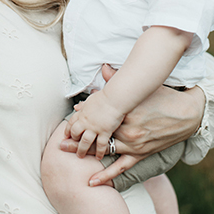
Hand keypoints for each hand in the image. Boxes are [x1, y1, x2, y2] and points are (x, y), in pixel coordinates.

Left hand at [61, 64, 204, 184]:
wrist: (187, 114)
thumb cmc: (163, 97)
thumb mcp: (141, 88)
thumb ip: (119, 80)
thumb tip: (104, 68)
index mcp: (126, 111)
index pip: (101, 114)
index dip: (86, 115)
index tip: (73, 115)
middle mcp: (128, 129)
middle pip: (99, 133)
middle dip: (79, 135)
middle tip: (61, 140)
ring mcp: (134, 144)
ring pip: (106, 149)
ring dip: (87, 151)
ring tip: (69, 153)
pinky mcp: (141, 154)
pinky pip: (122, 166)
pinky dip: (107, 174)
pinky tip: (93, 179)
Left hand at [64, 87, 123, 159]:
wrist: (114, 98)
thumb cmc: (105, 97)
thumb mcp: (91, 99)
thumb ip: (83, 105)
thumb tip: (76, 107)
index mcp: (83, 112)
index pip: (72, 122)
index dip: (68, 130)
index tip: (66, 136)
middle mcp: (86, 121)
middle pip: (75, 133)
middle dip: (73, 140)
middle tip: (72, 147)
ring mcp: (95, 127)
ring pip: (85, 141)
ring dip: (81, 149)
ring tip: (80, 155)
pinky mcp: (104, 132)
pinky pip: (100, 145)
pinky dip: (99, 152)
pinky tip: (98, 157)